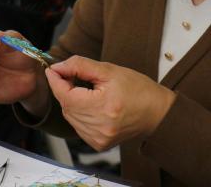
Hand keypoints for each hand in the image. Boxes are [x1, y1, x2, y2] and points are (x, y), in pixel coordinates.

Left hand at [46, 55, 175, 149]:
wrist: (158, 113)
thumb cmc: (137, 89)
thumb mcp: (108, 70)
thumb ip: (79, 66)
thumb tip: (57, 67)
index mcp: (103, 108)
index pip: (65, 96)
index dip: (55, 80)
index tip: (52, 69)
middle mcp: (100, 128)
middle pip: (66, 106)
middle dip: (63, 89)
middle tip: (70, 75)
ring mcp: (100, 139)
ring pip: (70, 117)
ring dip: (70, 101)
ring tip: (82, 89)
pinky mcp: (100, 144)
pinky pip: (78, 126)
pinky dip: (77, 113)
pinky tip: (88, 104)